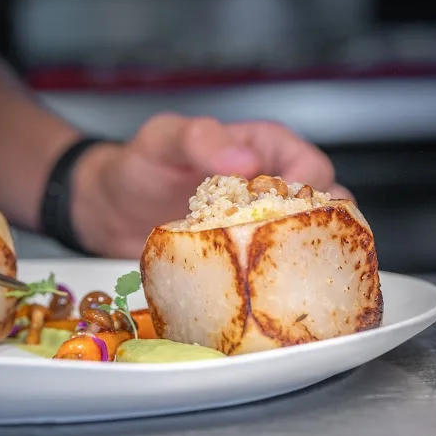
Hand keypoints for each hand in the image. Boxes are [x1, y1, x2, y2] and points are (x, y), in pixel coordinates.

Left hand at [69, 114, 351, 258]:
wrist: (108, 208)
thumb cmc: (139, 164)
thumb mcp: (164, 139)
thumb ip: (201, 139)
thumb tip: (246, 160)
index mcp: (267, 146)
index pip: (313, 169)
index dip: (308, 193)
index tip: (279, 215)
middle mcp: (275, 184)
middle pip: (327, 210)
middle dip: (316, 234)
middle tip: (281, 255)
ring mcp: (265, 225)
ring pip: (310, 244)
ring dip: (302, 262)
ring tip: (276, 279)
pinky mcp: (249, 259)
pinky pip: (278, 271)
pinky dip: (278, 284)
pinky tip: (262, 296)